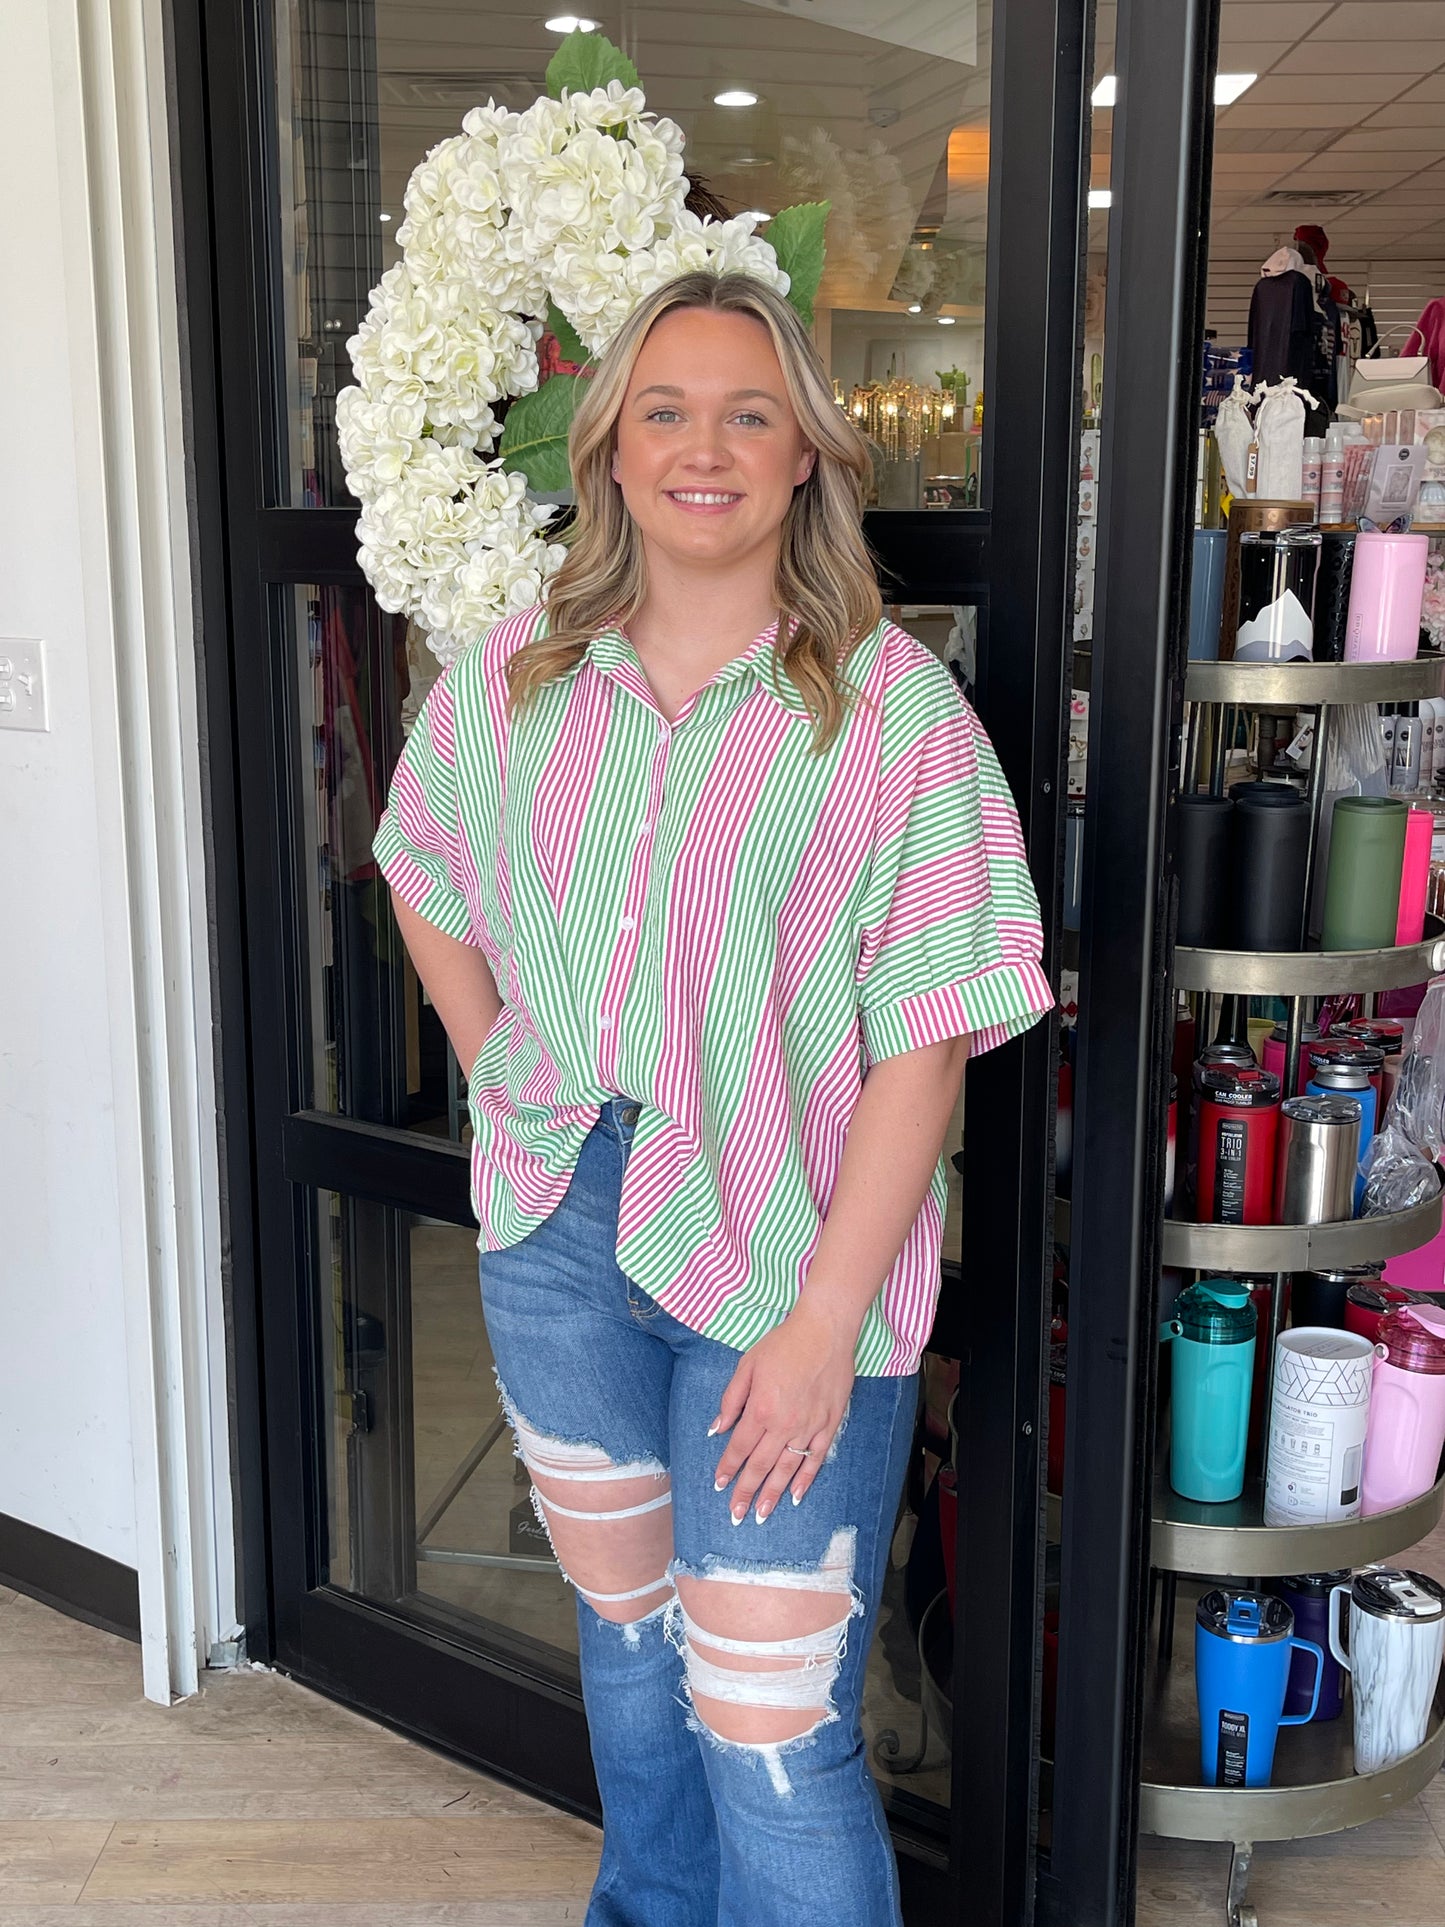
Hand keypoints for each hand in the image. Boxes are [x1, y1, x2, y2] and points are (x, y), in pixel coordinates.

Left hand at [709, 1302, 856, 1523]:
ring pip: (787, 1468)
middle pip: (761, 1465)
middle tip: (736, 1514)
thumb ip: (731, 1399)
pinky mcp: (830, 1424)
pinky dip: (805, 1479)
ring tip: (761, 1514)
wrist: (825, 1331)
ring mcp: (809, 1426)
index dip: (728, 1468)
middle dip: (746, 1491)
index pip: (740, 1448)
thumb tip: (717, 1428)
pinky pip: (816, 1458)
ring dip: (773, 1493)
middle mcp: (784, 1423)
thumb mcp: (747, 1365)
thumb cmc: (783, 1344)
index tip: (719, 1485)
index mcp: (760, 1408)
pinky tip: (796, 1495)